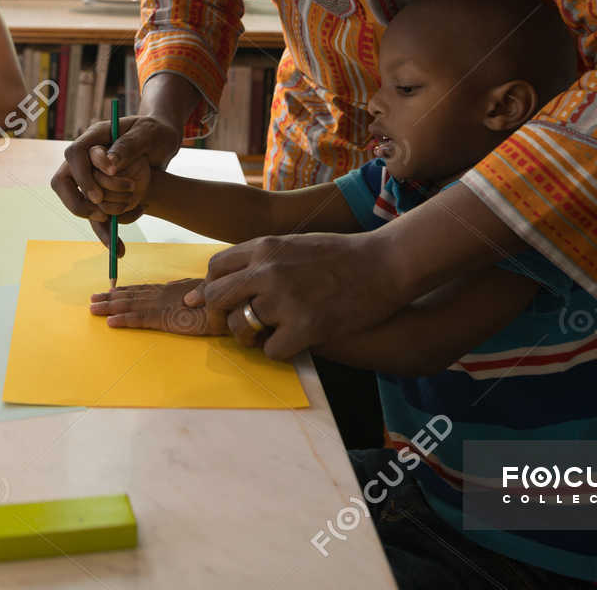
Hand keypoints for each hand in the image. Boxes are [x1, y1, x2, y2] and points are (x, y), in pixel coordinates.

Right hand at [51, 114, 181, 254]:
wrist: (165, 144)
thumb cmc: (156, 132)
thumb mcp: (149, 134)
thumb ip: (130, 145)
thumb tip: (111, 164)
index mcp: (95, 137)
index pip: (75, 154)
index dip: (84, 173)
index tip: (106, 184)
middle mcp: (87, 159)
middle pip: (62, 181)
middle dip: (79, 201)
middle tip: (101, 211)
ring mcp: (92, 177)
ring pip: (77, 203)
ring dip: (95, 218)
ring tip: (119, 221)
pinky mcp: (103, 195)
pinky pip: (97, 217)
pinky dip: (106, 233)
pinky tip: (119, 249)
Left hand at [88, 279, 225, 334]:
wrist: (231, 305)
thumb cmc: (220, 301)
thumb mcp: (202, 293)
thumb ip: (187, 291)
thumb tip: (174, 289)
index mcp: (171, 290)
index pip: (143, 290)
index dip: (125, 291)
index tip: (109, 291)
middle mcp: (163, 295)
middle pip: (132, 296)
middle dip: (111, 298)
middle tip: (92, 300)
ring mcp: (163, 306)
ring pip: (131, 305)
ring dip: (110, 307)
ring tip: (94, 309)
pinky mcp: (166, 319)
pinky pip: (141, 320)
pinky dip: (124, 320)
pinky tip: (111, 322)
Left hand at [187, 231, 398, 360]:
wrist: (385, 263)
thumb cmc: (342, 255)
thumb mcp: (294, 244)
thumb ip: (261, 259)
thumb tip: (226, 278)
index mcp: (264, 247)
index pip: (215, 269)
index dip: (211, 289)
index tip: (220, 304)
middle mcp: (268, 271)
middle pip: (216, 299)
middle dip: (219, 317)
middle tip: (235, 326)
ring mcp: (285, 299)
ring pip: (240, 328)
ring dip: (249, 338)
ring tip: (267, 335)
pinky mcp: (306, 327)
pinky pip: (271, 351)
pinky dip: (280, 352)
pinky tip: (294, 342)